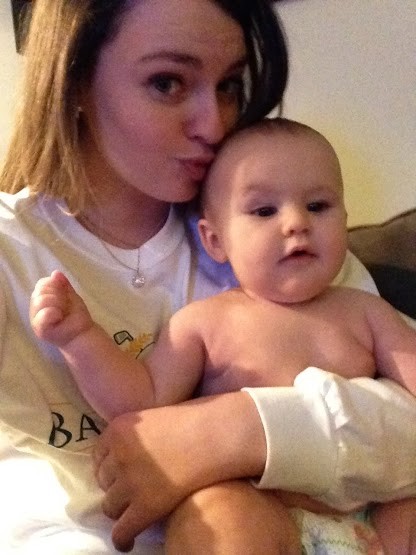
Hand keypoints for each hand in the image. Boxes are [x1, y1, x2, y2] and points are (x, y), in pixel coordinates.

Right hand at [30, 270, 92, 346]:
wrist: (82, 333)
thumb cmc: (74, 315)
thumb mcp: (70, 296)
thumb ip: (63, 285)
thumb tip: (55, 272)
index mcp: (41, 298)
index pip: (42, 284)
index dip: (55, 285)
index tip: (65, 294)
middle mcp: (35, 308)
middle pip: (40, 291)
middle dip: (58, 295)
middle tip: (65, 306)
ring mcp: (35, 319)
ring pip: (41, 300)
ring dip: (58, 303)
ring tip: (63, 312)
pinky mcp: (40, 330)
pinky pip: (43, 314)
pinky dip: (54, 312)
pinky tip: (59, 317)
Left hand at [93, 392, 265, 551]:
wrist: (215, 434)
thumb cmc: (194, 420)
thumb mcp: (155, 416)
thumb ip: (138, 431)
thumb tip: (133, 449)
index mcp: (120, 429)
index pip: (98, 455)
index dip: (109, 466)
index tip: (119, 472)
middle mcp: (118, 455)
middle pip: (103, 481)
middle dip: (116, 486)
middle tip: (133, 490)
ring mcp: (129, 482)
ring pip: (110, 507)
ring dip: (121, 509)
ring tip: (135, 512)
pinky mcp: (145, 507)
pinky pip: (122, 531)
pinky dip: (123, 539)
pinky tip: (128, 542)